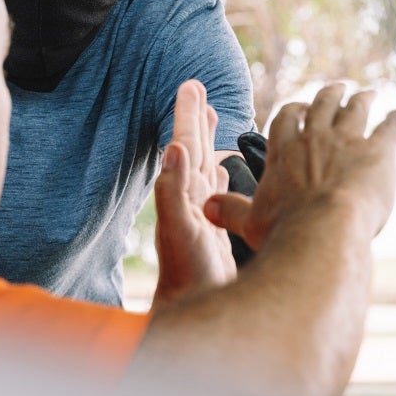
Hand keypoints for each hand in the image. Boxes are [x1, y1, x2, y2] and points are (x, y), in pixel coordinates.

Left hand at [152, 80, 236, 307]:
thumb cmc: (187, 274)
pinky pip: (217, 194)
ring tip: (211, 119)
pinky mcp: (213, 230)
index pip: (186, 144)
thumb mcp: (180, 228)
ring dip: (208, 143)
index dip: (188, 115)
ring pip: (206, 168)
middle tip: (196, 88)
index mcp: (183, 192)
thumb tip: (174, 148)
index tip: (190, 86)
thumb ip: (173, 189)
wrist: (192, 310)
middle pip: (194, 149)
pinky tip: (223, 172)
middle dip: (196, 119)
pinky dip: (219, 176)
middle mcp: (190, 199)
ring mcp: (202, 214)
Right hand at [205, 84, 395, 250]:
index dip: (294, 111)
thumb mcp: (249, 222)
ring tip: (368, 93)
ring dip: (362, 99)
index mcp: (283, 150)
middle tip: (337, 88)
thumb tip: (205, 207)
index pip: (286, 118)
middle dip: (329, 94)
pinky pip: (391, 126)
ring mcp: (347, 141)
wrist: (322, 231)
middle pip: (321, 104)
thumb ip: (228, 211)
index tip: (299, 108)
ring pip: (355, 109)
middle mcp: (314, 138)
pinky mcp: (378, 151)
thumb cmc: (284, 230)